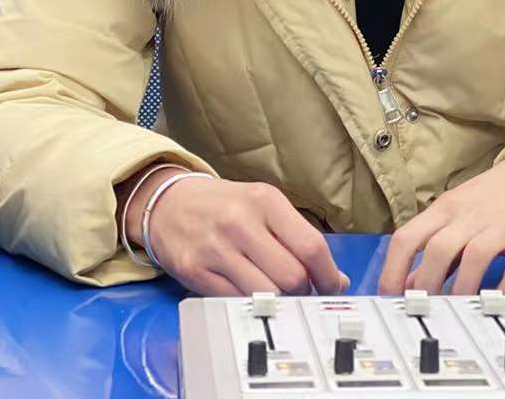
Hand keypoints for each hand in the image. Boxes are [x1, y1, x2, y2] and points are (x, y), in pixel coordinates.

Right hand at [123, 168, 349, 295]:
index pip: (311, 246)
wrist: (168, 203)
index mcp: (265, 201)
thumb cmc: (224, 206)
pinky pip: (236, 302)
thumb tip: (335, 278)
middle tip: (300, 290)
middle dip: (302, 290)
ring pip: (266, 294)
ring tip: (274, 293)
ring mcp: (215, 249)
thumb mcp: (263, 205)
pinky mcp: (195, 272)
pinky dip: (249, 304)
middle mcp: (240, 222)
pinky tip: (248, 293)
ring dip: (277, 301)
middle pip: (291, 276)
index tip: (332, 285)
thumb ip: (298, 237)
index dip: (327, 274)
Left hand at [379, 136, 504, 295]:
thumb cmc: (501, 193)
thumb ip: (434, 246)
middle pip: (438, 250)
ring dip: (461, 289)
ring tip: (455, 312)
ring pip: (474, 257)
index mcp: (448, 208)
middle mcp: (472, 215)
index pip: (407, 237)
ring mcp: (504, 226)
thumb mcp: (460, 211)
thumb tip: (408, 283)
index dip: (392, 271)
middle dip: (425, 286)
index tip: (388, 297)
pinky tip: (497, 302)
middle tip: (422, 311)